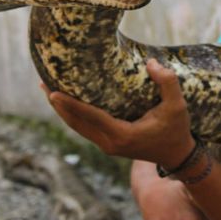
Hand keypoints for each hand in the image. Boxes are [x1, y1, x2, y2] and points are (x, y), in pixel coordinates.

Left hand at [40, 59, 194, 167]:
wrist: (177, 156)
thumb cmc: (177, 130)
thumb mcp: (177, 106)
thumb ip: (167, 82)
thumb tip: (151, 63)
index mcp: (122, 136)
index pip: (91, 117)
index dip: (71, 104)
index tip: (53, 92)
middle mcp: (109, 143)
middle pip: (76, 123)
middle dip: (58, 104)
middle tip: (42, 82)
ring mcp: (107, 146)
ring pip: (76, 127)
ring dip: (61, 110)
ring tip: (46, 89)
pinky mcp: (107, 144)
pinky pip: (83, 128)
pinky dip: (71, 114)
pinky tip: (64, 101)